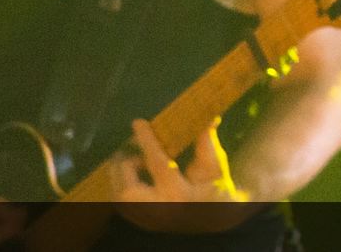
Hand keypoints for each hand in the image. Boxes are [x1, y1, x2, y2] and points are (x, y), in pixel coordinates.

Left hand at [111, 119, 255, 232]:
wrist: (216, 221)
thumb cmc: (217, 193)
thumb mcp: (215, 168)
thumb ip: (206, 144)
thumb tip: (209, 118)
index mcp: (180, 194)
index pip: (158, 163)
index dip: (147, 141)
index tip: (138, 123)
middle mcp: (160, 210)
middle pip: (127, 190)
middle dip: (125, 168)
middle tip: (136, 154)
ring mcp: (149, 219)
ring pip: (122, 198)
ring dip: (124, 177)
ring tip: (137, 164)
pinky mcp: (145, 222)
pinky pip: (126, 203)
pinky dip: (128, 187)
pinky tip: (139, 179)